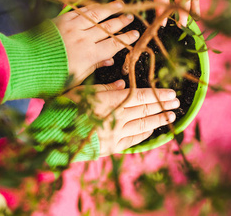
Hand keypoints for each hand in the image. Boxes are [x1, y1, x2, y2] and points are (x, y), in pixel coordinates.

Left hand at [53, 0, 138, 85]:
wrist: (25, 64)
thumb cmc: (50, 77)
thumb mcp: (76, 78)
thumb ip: (94, 67)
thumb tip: (110, 60)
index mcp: (90, 55)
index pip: (115, 44)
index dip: (127, 38)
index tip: (136, 34)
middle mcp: (84, 38)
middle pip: (109, 27)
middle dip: (122, 22)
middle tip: (131, 17)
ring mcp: (72, 26)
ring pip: (97, 15)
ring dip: (110, 9)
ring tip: (121, 5)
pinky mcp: (61, 19)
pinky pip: (80, 10)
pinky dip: (91, 7)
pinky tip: (98, 4)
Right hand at [65, 80, 179, 155]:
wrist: (55, 136)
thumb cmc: (65, 108)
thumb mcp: (83, 91)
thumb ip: (106, 88)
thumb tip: (124, 84)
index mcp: (110, 99)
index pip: (141, 96)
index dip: (158, 94)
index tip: (172, 93)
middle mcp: (117, 116)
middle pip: (146, 109)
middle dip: (163, 105)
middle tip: (176, 102)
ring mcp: (116, 133)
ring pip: (143, 124)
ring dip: (158, 119)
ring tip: (171, 115)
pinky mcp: (112, 147)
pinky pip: (133, 140)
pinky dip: (144, 134)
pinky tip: (151, 129)